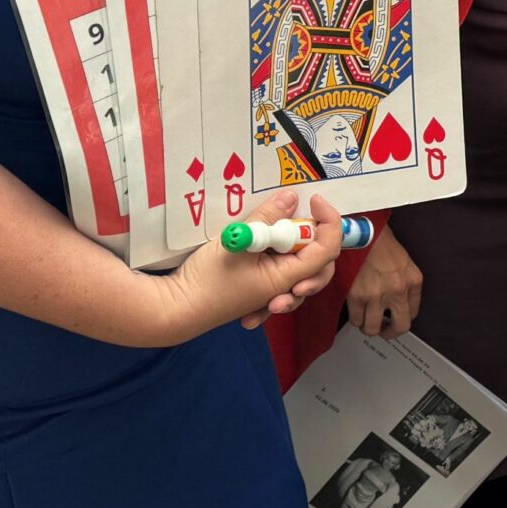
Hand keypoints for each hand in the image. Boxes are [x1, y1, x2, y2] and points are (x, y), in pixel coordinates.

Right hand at [163, 188, 340, 340]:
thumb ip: (268, 218)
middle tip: (294, 216)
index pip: (326, 250)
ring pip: (299, 265)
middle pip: (319, 260)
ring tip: (276, 228)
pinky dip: (274, 255)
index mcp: (287, 278)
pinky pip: (278, 272)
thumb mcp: (240, 241)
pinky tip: (261, 241)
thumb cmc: (207, 280)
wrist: (178, 309)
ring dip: (292, 245)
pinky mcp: (258, 288)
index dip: (327, 221)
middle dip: (313, 234)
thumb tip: (291, 198)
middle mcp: (285, 288)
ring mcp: (272, 291)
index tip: (313, 199)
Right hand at [345, 225, 422, 337]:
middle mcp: (398, 291)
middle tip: (385, 331)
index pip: (414, 313)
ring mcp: (378, 295)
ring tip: (366, 322)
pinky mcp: (358, 296)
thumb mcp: (404, 261)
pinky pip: (357, 320)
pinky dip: (356, 319)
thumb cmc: (380, 242)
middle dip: (391, 332)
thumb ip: (404, 282)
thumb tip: (399, 302)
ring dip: (369, 327)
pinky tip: (356, 312)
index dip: (403, 318)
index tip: (397, 318)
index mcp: (413, 281)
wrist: (361, 232)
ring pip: (374, 328)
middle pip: (400, 326)